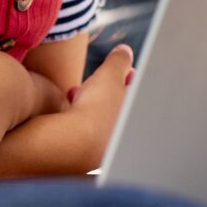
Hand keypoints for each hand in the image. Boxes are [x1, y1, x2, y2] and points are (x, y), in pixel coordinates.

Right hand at [55, 44, 132, 165]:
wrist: (73, 144)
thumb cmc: (96, 108)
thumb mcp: (109, 74)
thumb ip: (119, 61)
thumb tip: (125, 51)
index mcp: (138, 114)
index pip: (138, 91)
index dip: (127, 77)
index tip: (118, 71)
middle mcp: (128, 134)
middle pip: (120, 105)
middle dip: (107, 91)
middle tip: (96, 82)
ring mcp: (109, 147)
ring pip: (103, 118)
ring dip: (92, 104)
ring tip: (78, 94)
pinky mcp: (90, 155)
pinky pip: (89, 130)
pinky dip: (82, 118)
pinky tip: (69, 109)